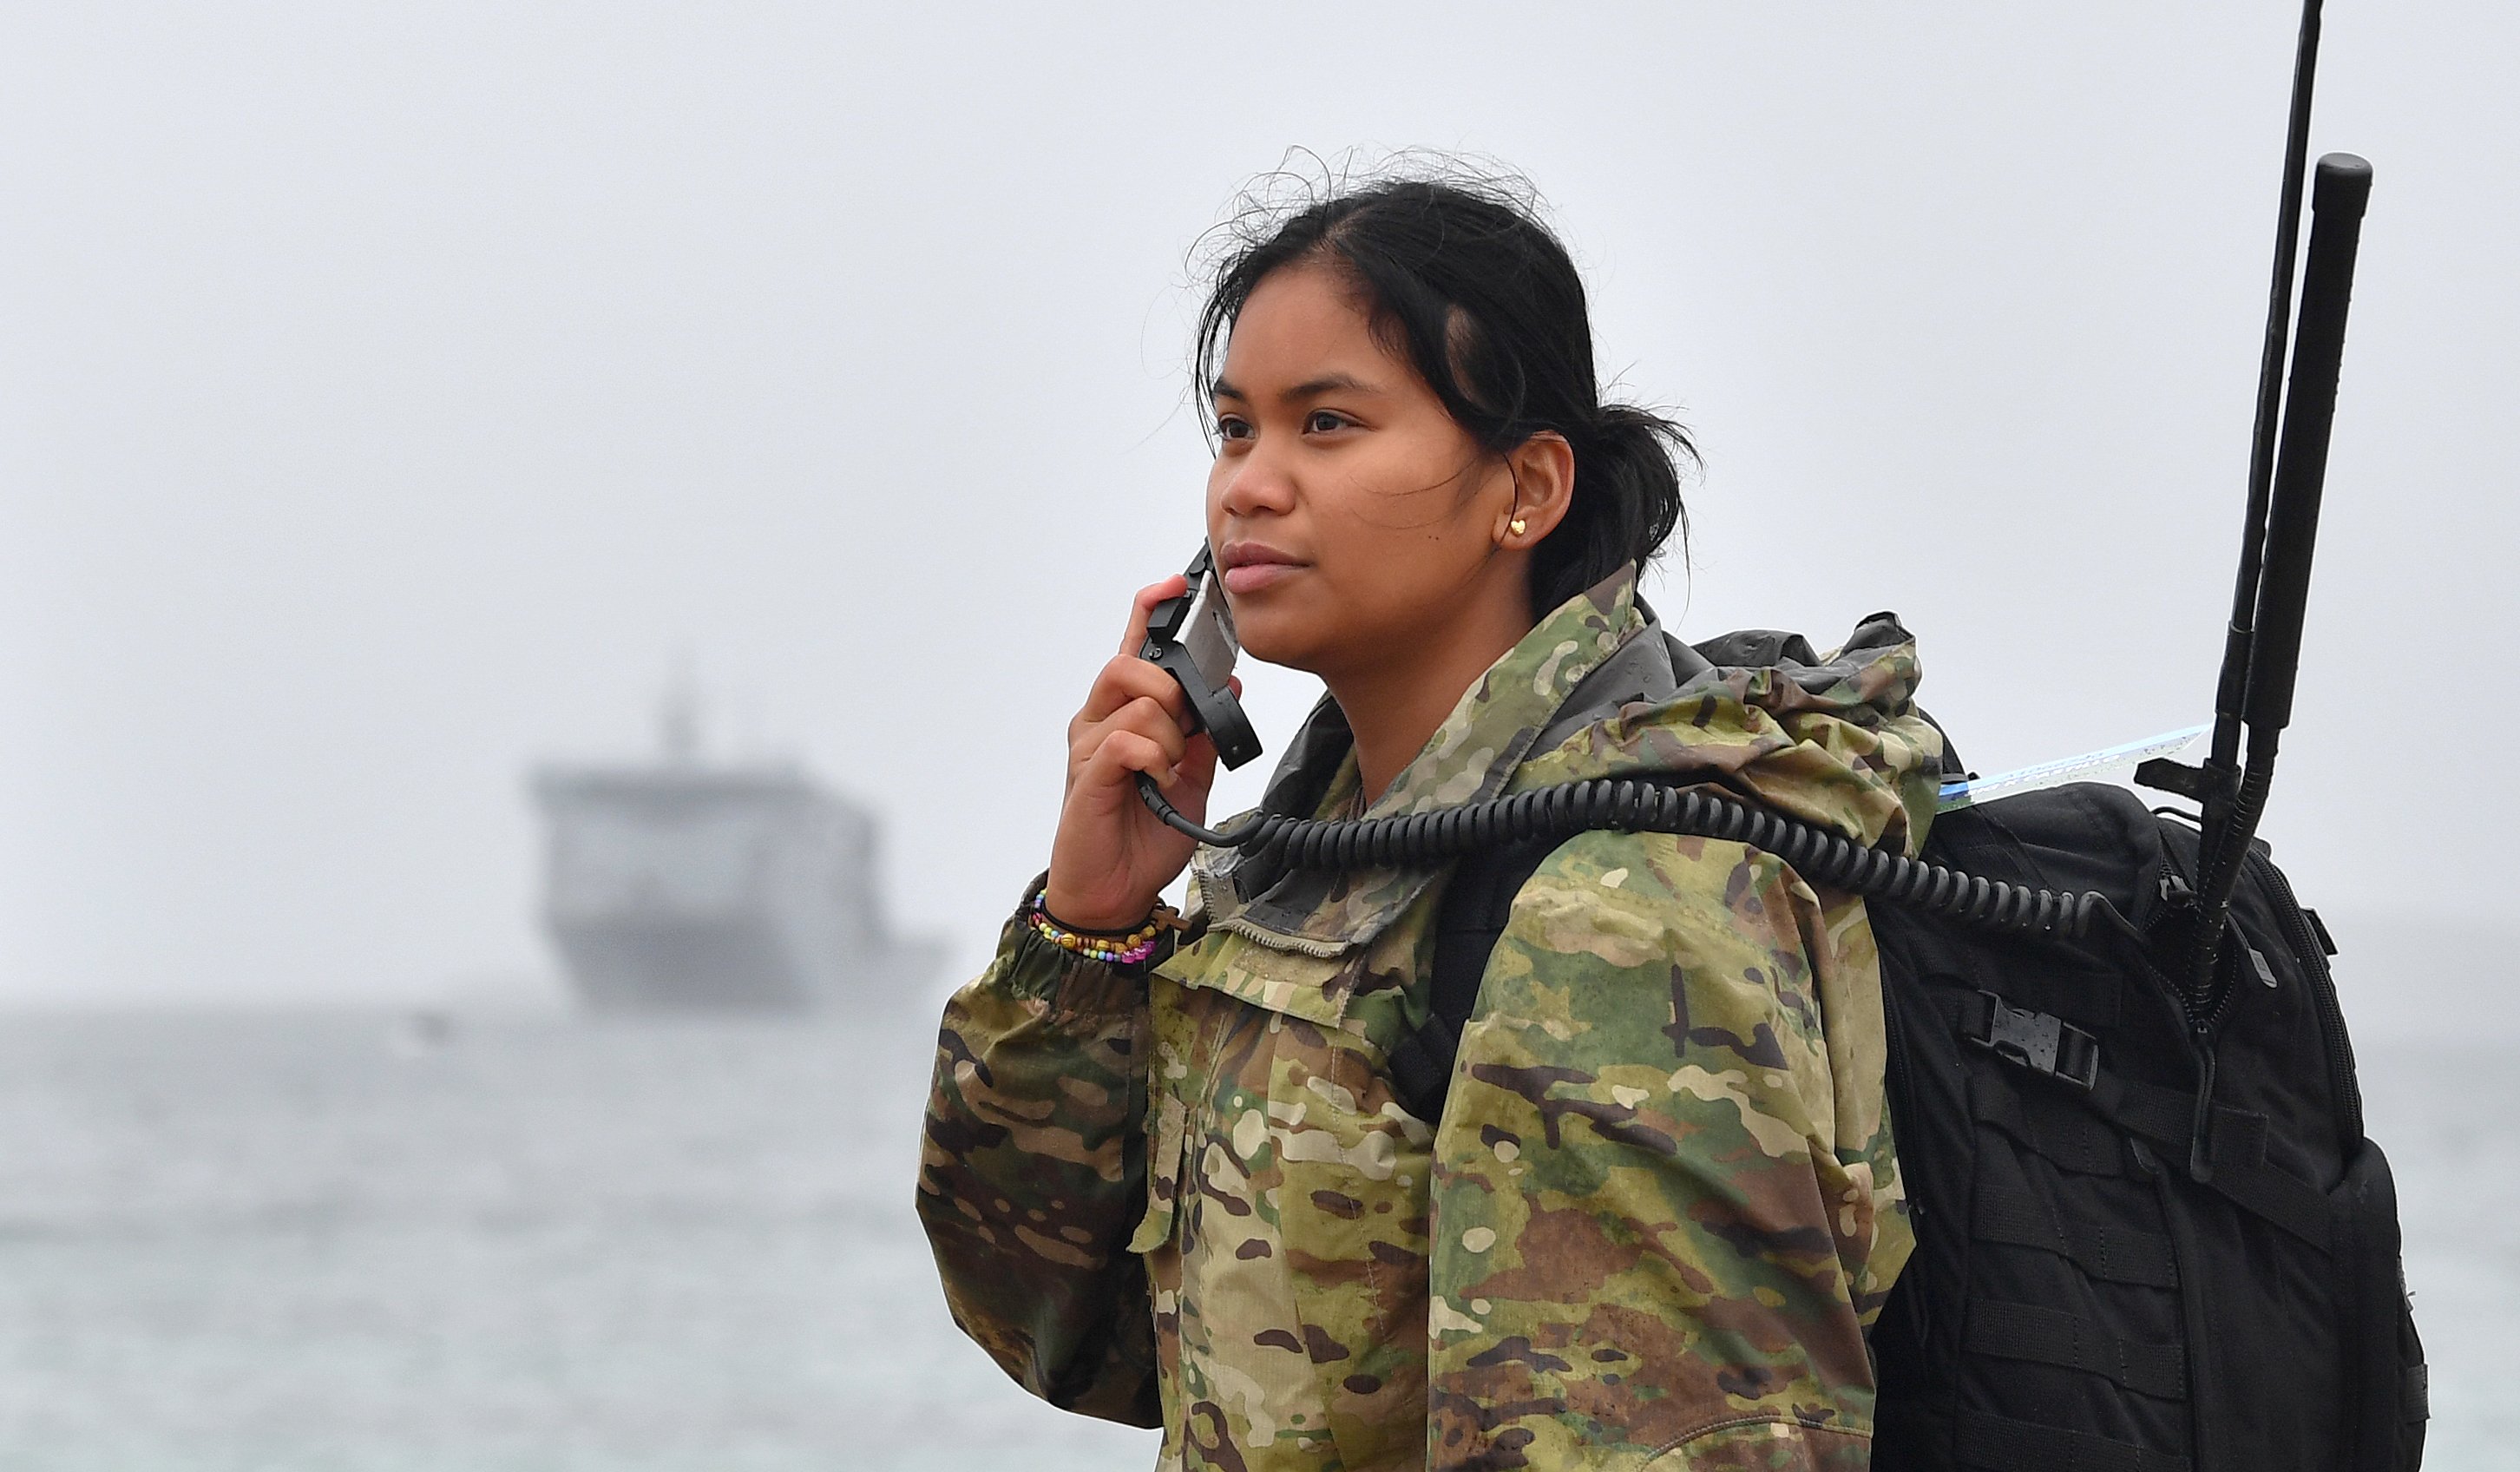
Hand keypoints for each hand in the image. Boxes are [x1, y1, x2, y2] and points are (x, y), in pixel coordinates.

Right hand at [1043, 576, 1228, 932]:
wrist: (1116, 890)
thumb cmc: (1145, 832)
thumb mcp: (1193, 776)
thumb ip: (1204, 732)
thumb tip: (1229, 686)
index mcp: (1124, 714)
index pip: (1131, 646)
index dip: (1148, 610)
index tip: (1174, 583)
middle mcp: (1098, 721)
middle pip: (1129, 664)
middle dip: (1171, 688)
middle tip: (1185, 729)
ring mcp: (1088, 747)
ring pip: (1136, 701)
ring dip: (1169, 735)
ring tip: (1169, 770)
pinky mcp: (1086, 775)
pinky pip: (1127, 741)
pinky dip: (1154, 758)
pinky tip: (1157, 782)